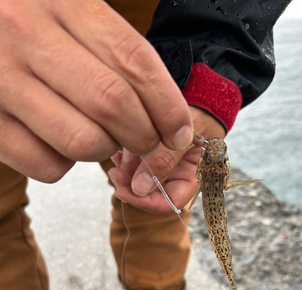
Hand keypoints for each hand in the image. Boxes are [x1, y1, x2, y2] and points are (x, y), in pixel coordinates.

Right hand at [0, 0, 192, 182]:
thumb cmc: (27, 23)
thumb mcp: (68, 12)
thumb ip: (112, 51)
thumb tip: (165, 116)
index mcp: (60, 0)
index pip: (133, 59)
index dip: (167, 105)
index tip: (179, 132)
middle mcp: (25, 33)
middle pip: (112, 103)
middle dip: (144, 136)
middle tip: (146, 142)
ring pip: (82, 141)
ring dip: (104, 150)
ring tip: (99, 137)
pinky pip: (46, 165)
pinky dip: (64, 165)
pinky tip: (59, 143)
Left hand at [108, 107, 225, 213]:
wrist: (198, 87)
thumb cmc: (199, 110)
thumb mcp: (184, 136)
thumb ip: (164, 160)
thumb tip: (140, 189)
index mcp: (192, 176)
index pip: (170, 202)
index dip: (147, 202)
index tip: (126, 192)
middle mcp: (177, 174)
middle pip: (151, 193)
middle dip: (131, 186)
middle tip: (114, 173)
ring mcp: (162, 163)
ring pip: (139, 179)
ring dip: (126, 171)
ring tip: (119, 153)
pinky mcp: (150, 152)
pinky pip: (133, 162)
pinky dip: (124, 159)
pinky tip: (118, 148)